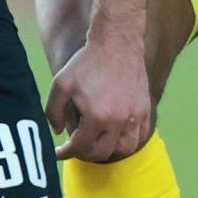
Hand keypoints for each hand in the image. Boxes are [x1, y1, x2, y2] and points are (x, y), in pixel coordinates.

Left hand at [45, 33, 153, 162]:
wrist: (117, 43)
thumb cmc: (87, 62)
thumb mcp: (61, 83)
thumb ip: (53, 111)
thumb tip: (57, 132)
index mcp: (97, 116)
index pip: (80, 147)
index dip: (66, 153)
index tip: (59, 152)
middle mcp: (119, 121)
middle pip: (101, 153)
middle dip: (85, 154)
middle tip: (76, 146)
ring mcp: (135, 116)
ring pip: (124, 149)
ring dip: (108, 150)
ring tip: (97, 142)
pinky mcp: (145, 109)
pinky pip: (140, 136)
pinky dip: (128, 140)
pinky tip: (116, 135)